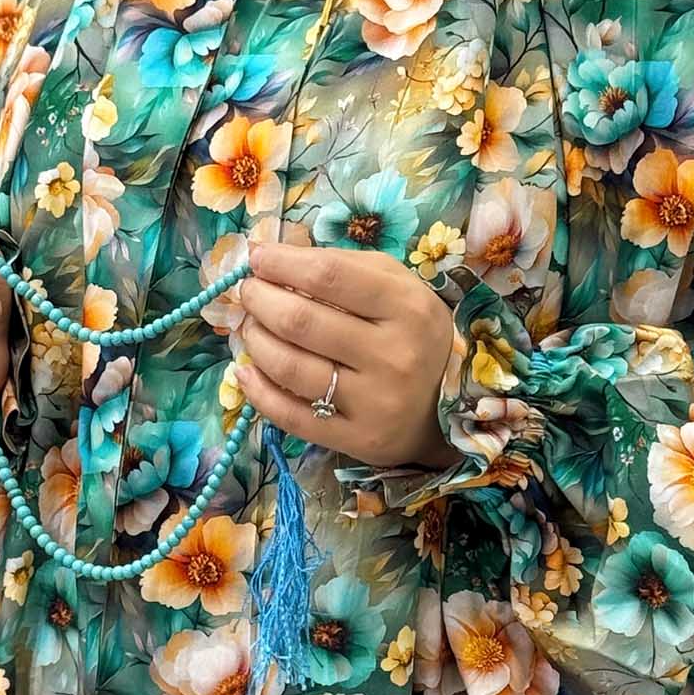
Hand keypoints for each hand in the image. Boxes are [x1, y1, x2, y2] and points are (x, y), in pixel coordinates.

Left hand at [234, 239, 457, 468]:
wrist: (447, 406)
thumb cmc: (412, 332)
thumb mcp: (396, 285)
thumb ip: (341, 264)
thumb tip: (272, 254)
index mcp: (407, 306)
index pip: (328, 276)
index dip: (282, 264)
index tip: (257, 258)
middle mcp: (394, 355)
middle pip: (300, 321)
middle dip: (260, 300)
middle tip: (249, 293)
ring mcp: (376, 402)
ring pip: (289, 367)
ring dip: (254, 341)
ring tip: (251, 328)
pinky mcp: (359, 440)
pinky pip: (292, 415)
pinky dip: (257, 391)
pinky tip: (246, 371)